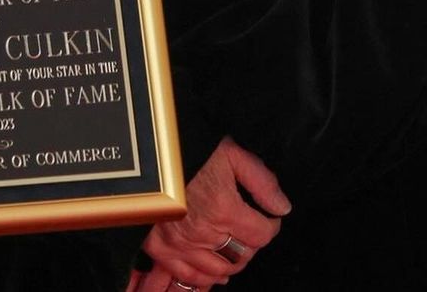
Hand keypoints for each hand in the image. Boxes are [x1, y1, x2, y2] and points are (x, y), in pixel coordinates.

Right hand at [135, 137, 289, 289]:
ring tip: (232, 251)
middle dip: (250, 246)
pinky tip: (210, 272)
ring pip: (217, 272)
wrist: (144, 151)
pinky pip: (186, 277)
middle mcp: (203, 233)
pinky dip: (202, 279)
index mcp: (223, 209)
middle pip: (241, 257)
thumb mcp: (230, 152)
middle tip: (248, 233)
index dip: (270, 226)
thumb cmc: (187, 147)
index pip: (261, 234)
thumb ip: (260, 180)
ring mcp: (180, 244)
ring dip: (229, 264)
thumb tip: (282, 206)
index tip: (268, 218)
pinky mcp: (159, 248)